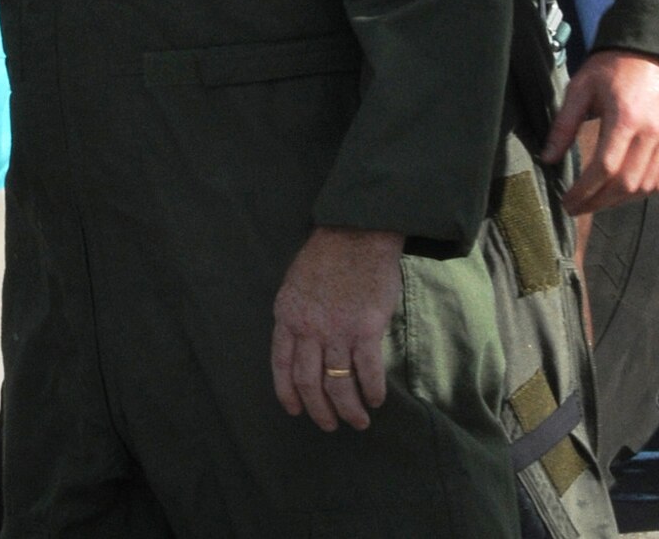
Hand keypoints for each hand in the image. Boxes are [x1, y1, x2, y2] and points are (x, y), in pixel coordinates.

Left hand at [271, 227, 402, 430]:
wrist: (356, 234)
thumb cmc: (326, 257)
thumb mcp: (296, 285)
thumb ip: (297, 316)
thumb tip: (305, 347)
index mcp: (287, 315)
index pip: (281, 365)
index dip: (287, 393)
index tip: (296, 411)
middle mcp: (308, 328)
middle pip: (309, 382)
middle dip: (319, 410)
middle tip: (330, 425)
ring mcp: (337, 330)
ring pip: (338, 384)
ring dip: (349, 409)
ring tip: (358, 421)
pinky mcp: (366, 329)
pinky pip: (368, 371)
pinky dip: (373, 391)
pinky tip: (377, 400)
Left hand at [543, 49, 658, 214]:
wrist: (654, 53)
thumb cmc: (612, 68)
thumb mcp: (580, 88)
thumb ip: (564, 124)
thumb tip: (548, 158)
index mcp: (626, 118)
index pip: (605, 167)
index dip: (585, 190)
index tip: (566, 200)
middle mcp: (652, 134)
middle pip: (626, 183)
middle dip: (598, 202)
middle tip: (575, 208)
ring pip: (645, 187)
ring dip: (618, 201)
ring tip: (593, 203)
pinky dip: (639, 192)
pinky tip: (618, 193)